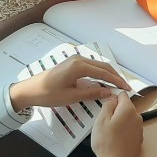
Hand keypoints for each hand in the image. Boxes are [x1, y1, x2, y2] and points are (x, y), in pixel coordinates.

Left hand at [8, 55, 131, 111]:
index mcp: (79, 66)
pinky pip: (91, 67)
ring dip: (108, 74)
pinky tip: (103, 81)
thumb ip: (92, 93)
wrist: (30, 90)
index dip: (117, 81)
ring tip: (117, 84)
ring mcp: (75, 60)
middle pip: (103, 66)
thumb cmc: (49, 94)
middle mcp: (79, 59)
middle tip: (125, 87)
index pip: (104, 72)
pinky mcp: (72, 64)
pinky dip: (100, 73)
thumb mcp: (72, 97)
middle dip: (115, 76)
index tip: (127, 88)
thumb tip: (109, 92)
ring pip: (97, 65)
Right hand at [89, 92, 142, 156]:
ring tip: (107, 133)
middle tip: (103, 121)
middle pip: (125, 107)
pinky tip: (114, 140)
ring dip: (118, 122)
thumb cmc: (107, 143)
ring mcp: (139, 129)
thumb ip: (108, 105)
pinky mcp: (138, 139)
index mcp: (128, 109)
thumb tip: (112, 98)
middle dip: (115, 111)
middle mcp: (137, 117)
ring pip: (127, 119)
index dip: (112, 97)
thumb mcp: (101, 120)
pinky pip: (129, 130)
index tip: (104, 103)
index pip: (122, 95)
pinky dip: (122, 132)